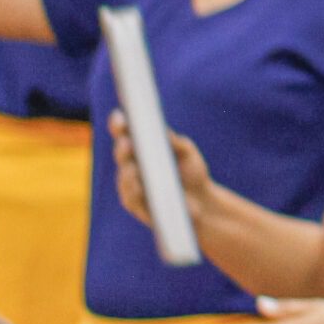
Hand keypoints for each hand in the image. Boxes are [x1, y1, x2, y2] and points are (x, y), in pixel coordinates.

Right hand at [109, 112, 216, 232]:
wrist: (204, 202)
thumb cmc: (193, 173)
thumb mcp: (187, 153)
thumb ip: (175, 142)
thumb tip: (161, 129)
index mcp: (142, 152)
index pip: (127, 137)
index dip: (120, 127)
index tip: (118, 115)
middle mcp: (134, 169)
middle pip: (123, 155)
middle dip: (122, 145)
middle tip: (126, 138)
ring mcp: (134, 188)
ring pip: (124, 176)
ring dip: (125, 165)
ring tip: (128, 153)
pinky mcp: (139, 208)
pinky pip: (130, 198)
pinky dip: (130, 187)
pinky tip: (133, 178)